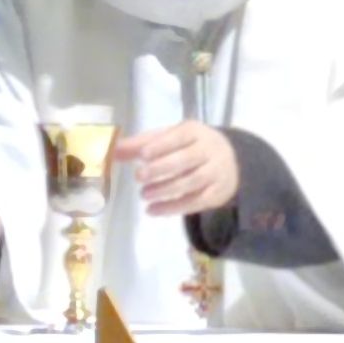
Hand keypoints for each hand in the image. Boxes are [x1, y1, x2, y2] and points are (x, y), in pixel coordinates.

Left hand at [116, 121, 239, 215]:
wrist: (231, 161)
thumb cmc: (190, 146)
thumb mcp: (170, 138)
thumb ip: (142, 144)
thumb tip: (113, 150)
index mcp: (196, 132)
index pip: (179, 137)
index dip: (162, 146)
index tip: (143, 155)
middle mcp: (210, 151)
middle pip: (186, 160)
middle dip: (161, 169)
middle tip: (139, 177)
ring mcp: (216, 173)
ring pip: (191, 182)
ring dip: (165, 190)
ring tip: (144, 195)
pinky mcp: (217, 194)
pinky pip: (195, 202)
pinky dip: (173, 208)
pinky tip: (153, 210)